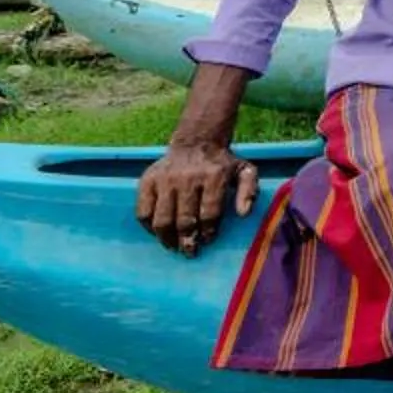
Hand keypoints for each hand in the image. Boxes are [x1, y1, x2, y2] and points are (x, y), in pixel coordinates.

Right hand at [136, 130, 258, 254]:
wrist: (197, 142)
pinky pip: (143, 211)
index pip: (209, 214)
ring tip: (172, 246)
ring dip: (166, 238)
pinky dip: (148, 227)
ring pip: (162, 219)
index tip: (207, 240)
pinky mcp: (148, 180)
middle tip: (189, 251)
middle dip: (187, 241)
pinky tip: (157, 232)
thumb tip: (243, 214)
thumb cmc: (222, 164)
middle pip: (184, 220)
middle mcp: (187, 178)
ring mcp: (165, 179)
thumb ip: (249, 191)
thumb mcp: (245, 171)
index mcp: (214, 176)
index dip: (208, 232)